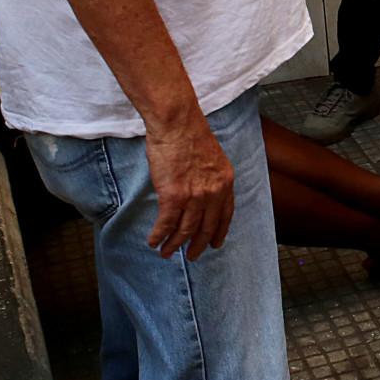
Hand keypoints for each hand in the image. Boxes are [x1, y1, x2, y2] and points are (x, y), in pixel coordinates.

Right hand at [144, 108, 234, 260]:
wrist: (177, 123)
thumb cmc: (190, 133)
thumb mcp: (213, 157)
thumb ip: (211, 177)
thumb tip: (202, 191)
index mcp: (225, 182)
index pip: (225, 215)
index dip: (219, 232)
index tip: (214, 243)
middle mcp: (213, 193)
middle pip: (206, 228)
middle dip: (197, 245)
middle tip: (191, 256)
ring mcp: (194, 196)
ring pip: (185, 230)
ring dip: (174, 245)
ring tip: (166, 253)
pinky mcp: (173, 196)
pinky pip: (166, 224)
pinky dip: (158, 236)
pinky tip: (153, 242)